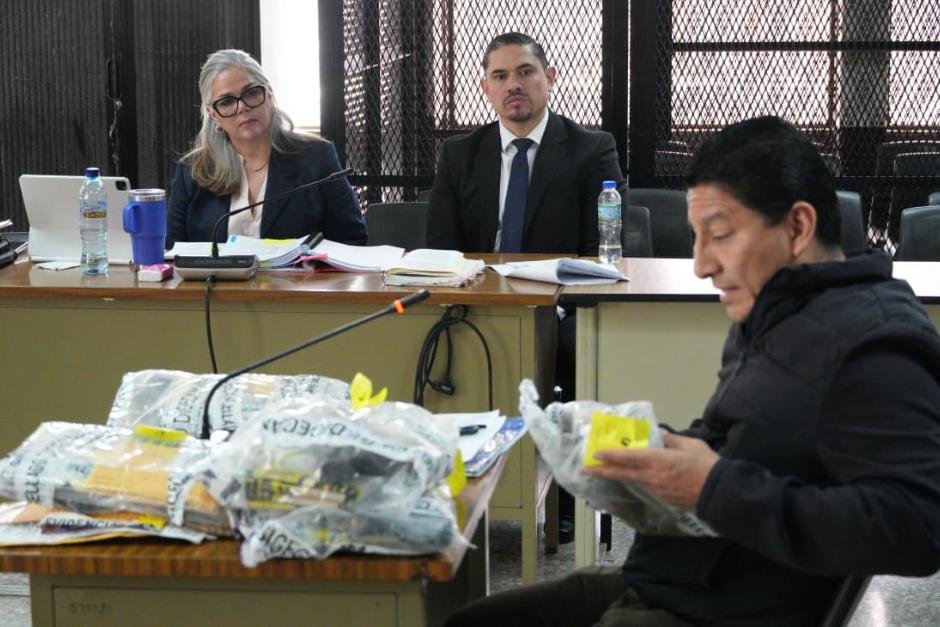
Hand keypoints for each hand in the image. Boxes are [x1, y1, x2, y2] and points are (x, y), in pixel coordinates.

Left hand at [581, 432, 719, 508]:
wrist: (721, 493)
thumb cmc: (708, 465)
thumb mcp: (690, 445)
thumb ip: (671, 440)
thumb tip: (658, 434)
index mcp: (660, 461)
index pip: (629, 458)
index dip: (611, 456)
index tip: (595, 453)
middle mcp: (654, 477)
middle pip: (623, 473)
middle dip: (602, 470)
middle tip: (585, 469)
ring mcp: (658, 490)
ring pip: (632, 480)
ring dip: (616, 475)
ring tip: (603, 471)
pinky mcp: (664, 498)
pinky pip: (645, 486)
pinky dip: (634, 480)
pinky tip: (630, 477)